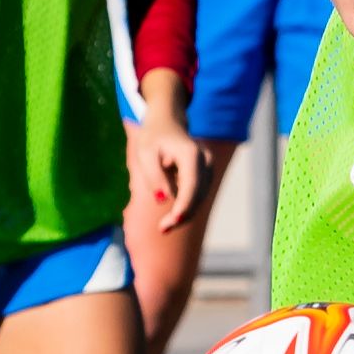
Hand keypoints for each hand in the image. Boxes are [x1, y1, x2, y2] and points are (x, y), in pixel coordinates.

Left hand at [129, 109, 209, 233]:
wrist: (166, 124)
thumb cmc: (152, 139)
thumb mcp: (144, 154)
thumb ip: (153, 176)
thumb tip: (164, 199)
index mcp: (191, 154)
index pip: (191, 185)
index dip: (185, 205)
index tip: (174, 221)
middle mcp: (206, 160)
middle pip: (198, 195)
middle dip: (182, 215)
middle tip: (162, 229)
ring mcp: (209, 168)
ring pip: (199, 199)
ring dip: (184, 214)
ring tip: (164, 226)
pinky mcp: (207, 176)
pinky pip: (198, 196)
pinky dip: (186, 208)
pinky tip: (171, 215)